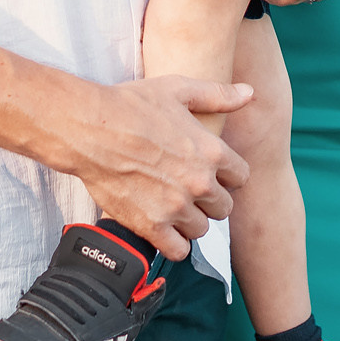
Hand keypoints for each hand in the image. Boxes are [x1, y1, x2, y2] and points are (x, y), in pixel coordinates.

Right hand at [62, 75, 252, 259]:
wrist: (90, 129)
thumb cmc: (131, 105)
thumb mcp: (178, 89)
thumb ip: (218, 95)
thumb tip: (249, 92)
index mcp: (211, 151)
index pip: (241, 178)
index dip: (226, 176)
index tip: (210, 173)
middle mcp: (199, 182)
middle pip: (224, 208)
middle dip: (209, 201)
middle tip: (187, 191)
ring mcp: (176, 207)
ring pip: (201, 230)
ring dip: (189, 222)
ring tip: (170, 207)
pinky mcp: (151, 226)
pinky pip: (178, 251)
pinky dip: (172, 243)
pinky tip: (161, 228)